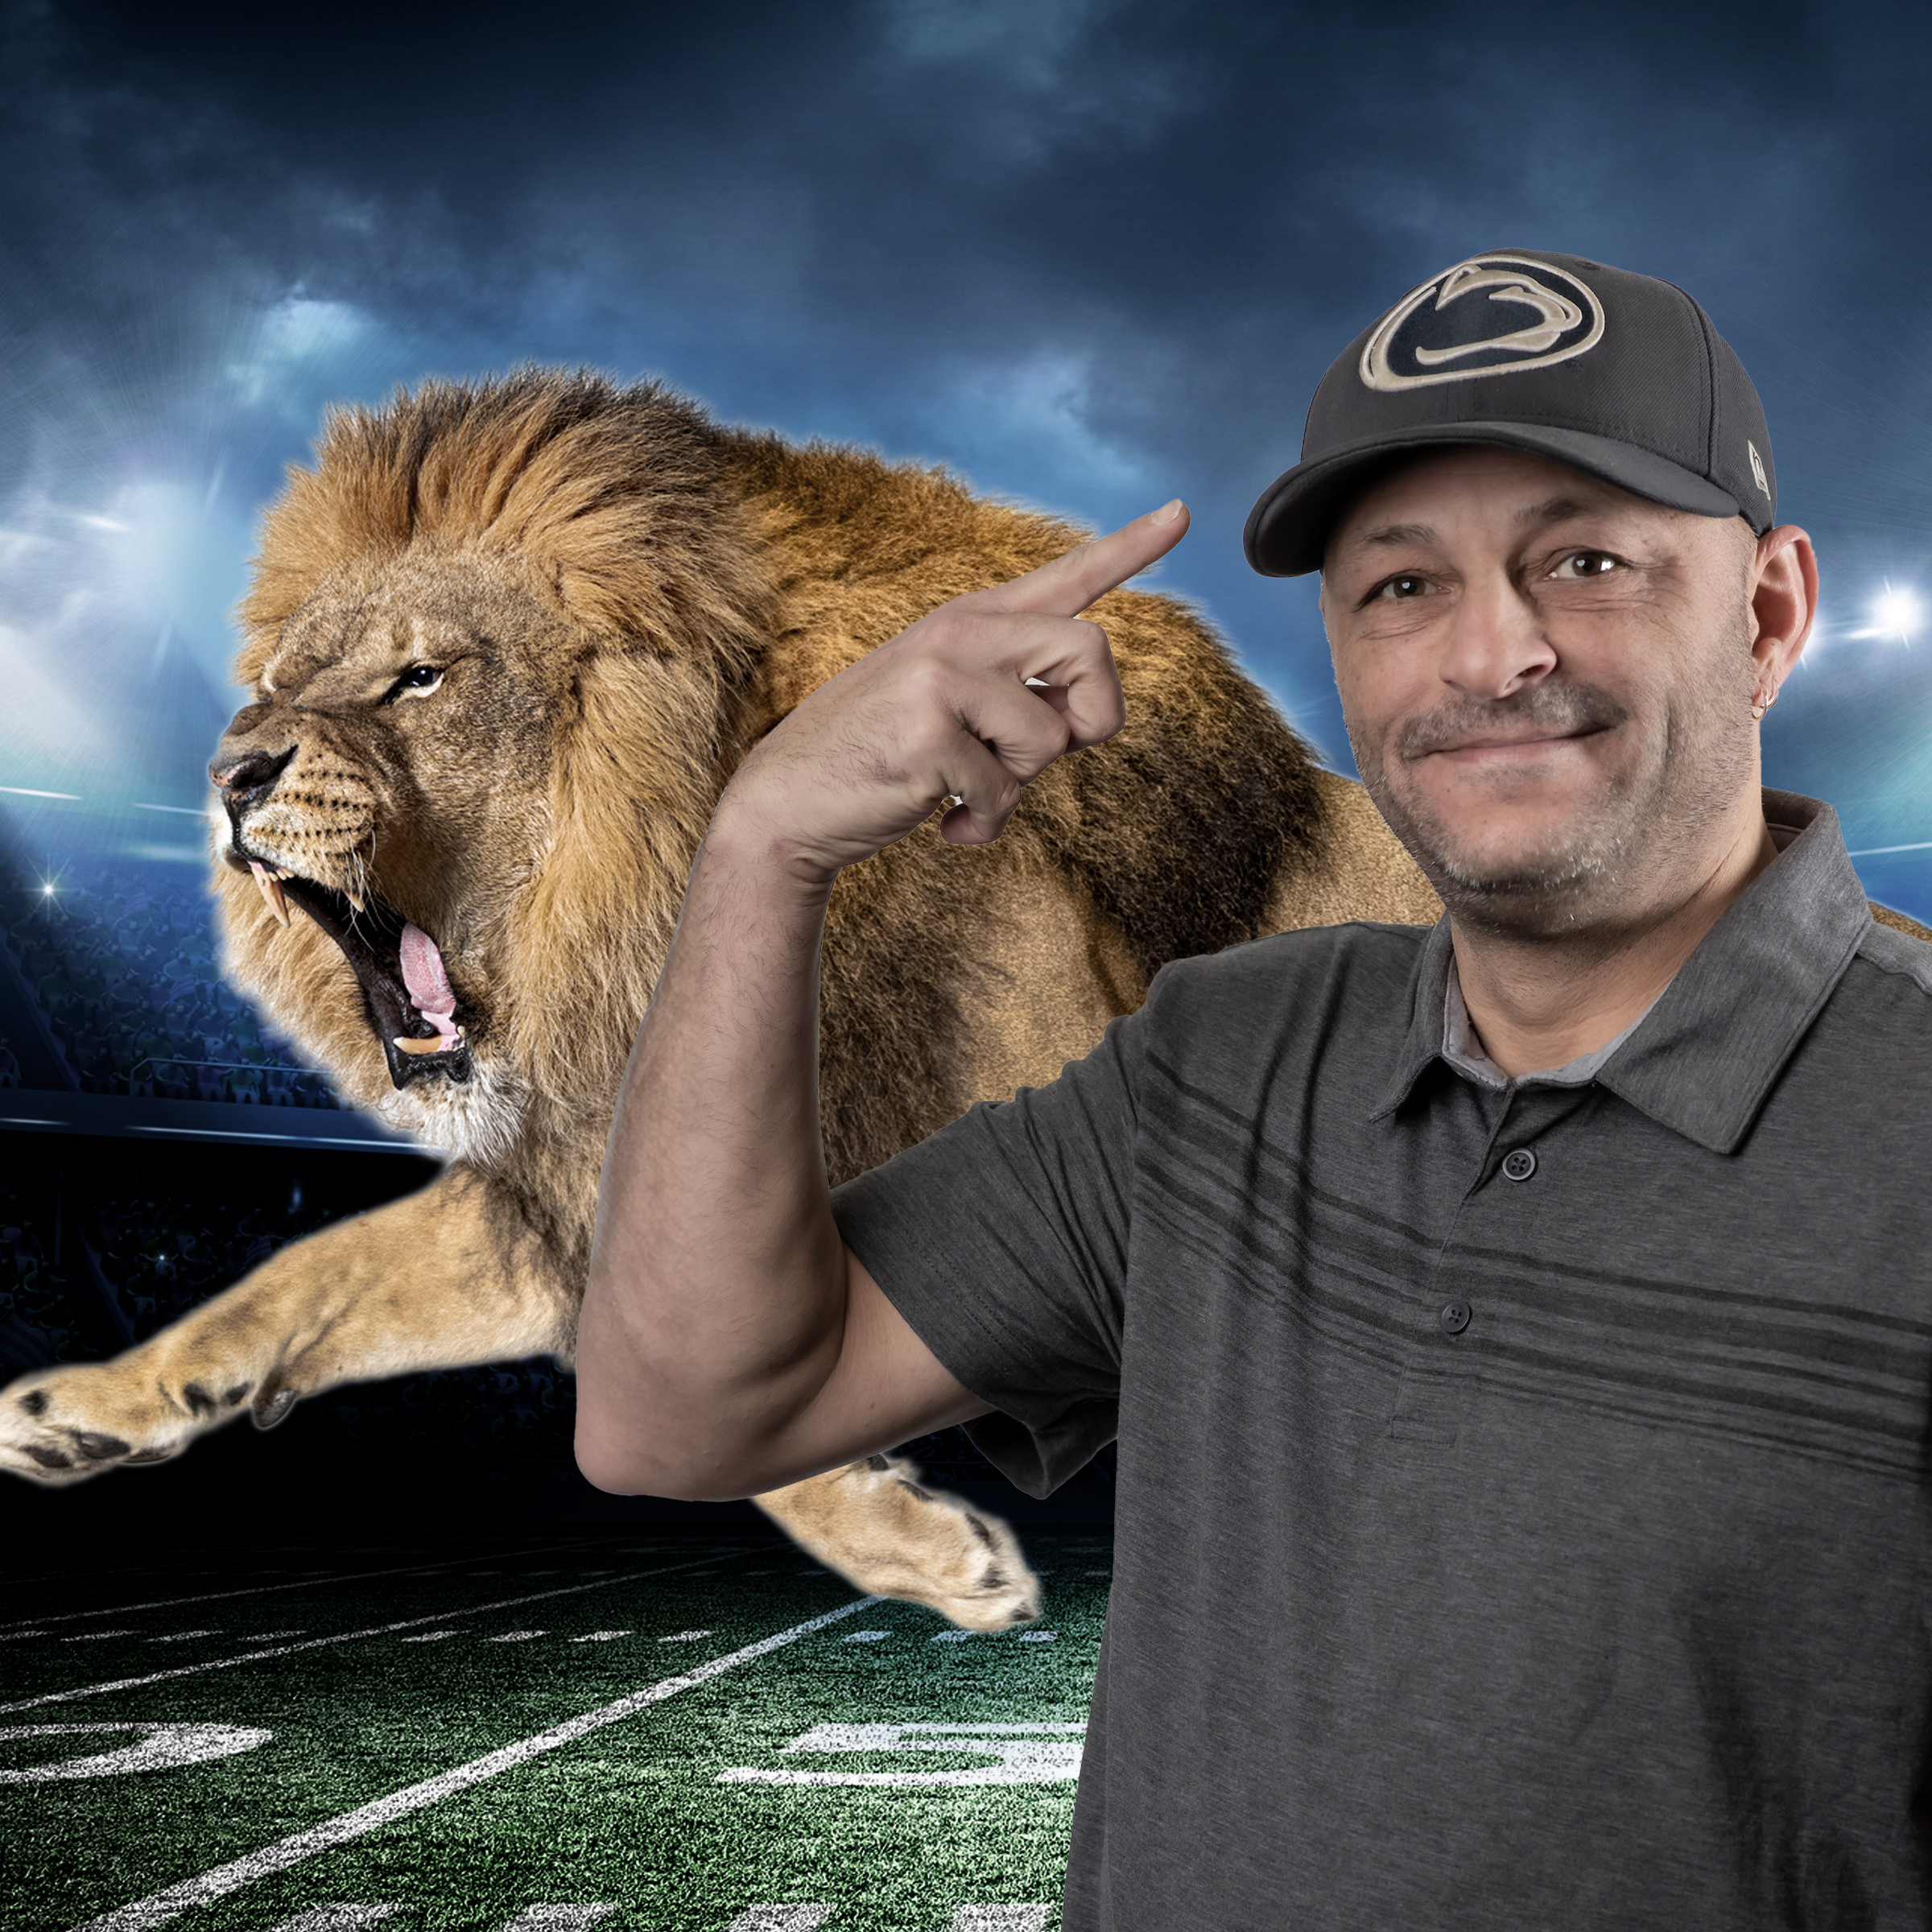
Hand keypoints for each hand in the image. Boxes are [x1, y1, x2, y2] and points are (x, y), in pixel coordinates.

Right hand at [719, 500, 1190, 882]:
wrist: (784, 804)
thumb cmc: (878, 760)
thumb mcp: (947, 707)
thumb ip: (1015, 695)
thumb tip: (1082, 719)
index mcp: (969, 623)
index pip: (1064, 576)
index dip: (1130, 548)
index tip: (1183, 512)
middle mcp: (958, 635)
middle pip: (1090, 652)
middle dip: (1091, 719)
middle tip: (1045, 757)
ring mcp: (939, 679)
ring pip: (1050, 737)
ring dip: (1018, 786)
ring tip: (963, 791)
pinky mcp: (928, 734)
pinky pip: (1004, 795)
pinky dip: (981, 828)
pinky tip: (941, 824)